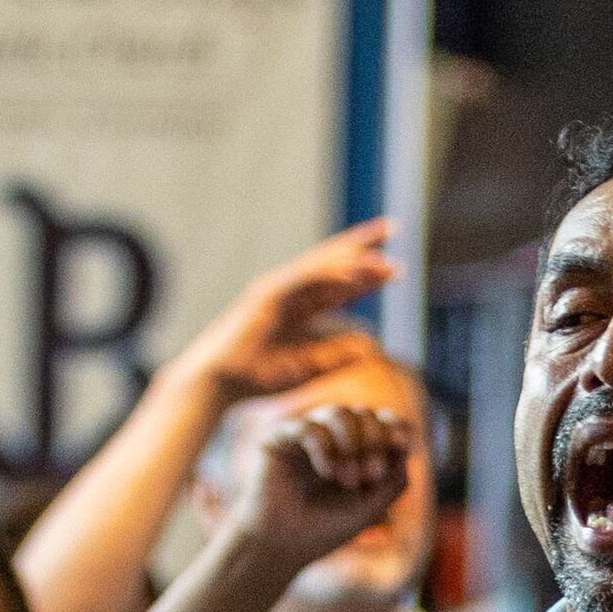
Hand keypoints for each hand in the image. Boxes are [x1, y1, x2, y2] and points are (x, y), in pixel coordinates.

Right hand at [174, 220, 395, 411]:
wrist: (217, 384)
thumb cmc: (254, 381)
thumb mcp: (307, 368)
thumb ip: (336, 355)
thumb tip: (369, 344)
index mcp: (296, 308)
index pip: (336, 283)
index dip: (365, 273)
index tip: (394, 267)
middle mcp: (288, 292)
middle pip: (331, 261)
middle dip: (362, 245)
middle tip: (394, 227)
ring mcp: (276, 289)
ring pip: (321, 263)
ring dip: (353, 254)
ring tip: (385, 246)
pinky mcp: (268, 294)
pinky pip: (305, 277)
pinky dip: (331, 272)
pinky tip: (358, 271)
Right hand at [234, 403, 418, 568]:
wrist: (282, 546)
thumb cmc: (325, 528)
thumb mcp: (370, 508)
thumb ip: (394, 480)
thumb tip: (406, 447)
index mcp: (358, 451)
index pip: (383, 423)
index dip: (395, 427)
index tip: (402, 445)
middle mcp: (334, 438)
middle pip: (365, 414)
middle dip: (374, 442)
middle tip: (371, 477)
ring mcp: (308, 435)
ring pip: (339, 413)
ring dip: (351, 445)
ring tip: (349, 480)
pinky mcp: (281, 438)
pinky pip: (309, 427)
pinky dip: (324, 448)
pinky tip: (326, 473)